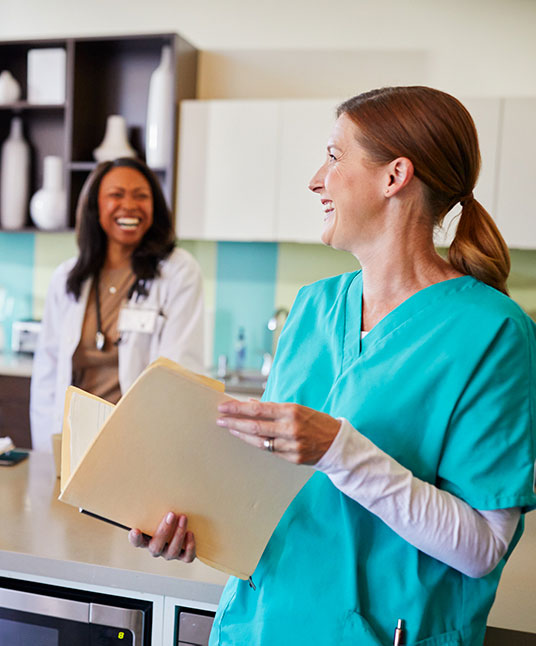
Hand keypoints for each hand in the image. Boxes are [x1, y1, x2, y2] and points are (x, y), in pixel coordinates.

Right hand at [128, 511, 195, 561]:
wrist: (183, 524)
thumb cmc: (168, 516)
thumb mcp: (159, 512)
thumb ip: (156, 507)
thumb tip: (158, 487)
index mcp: (147, 539)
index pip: (137, 542)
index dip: (135, 539)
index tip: (135, 530)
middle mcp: (157, 549)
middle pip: (156, 547)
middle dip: (164, 530)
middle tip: (171, 514)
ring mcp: (170, 553)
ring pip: (172, 551)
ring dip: (178, 534)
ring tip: (184, 518)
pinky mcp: (184, 556)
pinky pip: (187, 557)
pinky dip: (190, 546)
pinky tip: (190, 533)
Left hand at [217, 399, 340, 464]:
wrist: (337, 444)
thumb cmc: (315, 421)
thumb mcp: (296, 409)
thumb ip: (273, 408)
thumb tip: (250, 404)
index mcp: (292, 412)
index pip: (258, 409)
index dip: (238, 409)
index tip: (224, 406)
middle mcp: (291, 429)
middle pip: (255, 426)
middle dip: (234, 422)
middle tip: (220, 419)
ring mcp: (291, 446)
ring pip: (259, 441)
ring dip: (242, 435)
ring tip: (230, 429)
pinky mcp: (293, 459)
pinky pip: (270, 451)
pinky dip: (257, 444)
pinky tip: (248, 439)